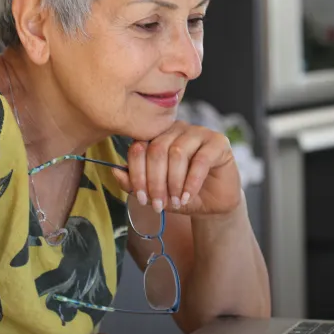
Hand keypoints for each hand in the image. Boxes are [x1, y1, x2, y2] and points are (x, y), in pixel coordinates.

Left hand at [112, 121, 241, 215]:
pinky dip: (191, 182)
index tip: (141, 198)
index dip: (137, 173)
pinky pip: (201, 160)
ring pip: (177, 152)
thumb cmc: (181, 194)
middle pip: (157, 149)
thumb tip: (114, 170)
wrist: (212, 204)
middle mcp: (177, 129)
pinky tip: (187, 197)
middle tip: (158, 204)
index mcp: (158, 135)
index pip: (139, 146)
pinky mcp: (218, 143)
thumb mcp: (154, 193)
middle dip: (155, 181)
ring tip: (175, 201)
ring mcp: (199, 132)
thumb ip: (134, 183)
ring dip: (173, 182)